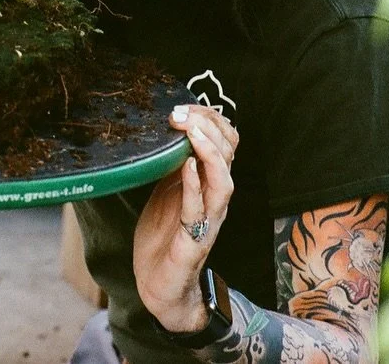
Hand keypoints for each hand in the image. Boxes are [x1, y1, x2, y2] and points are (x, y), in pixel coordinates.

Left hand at [132, 104, 239, 332]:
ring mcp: (208, 219)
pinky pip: (198, 210)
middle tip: (180, 114)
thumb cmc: (164, 234)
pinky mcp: (193, 241)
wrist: (160, 283)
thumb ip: (170, 161)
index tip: (182, 105)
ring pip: (223, 181)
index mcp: (209, 182)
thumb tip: (162, 127)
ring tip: (191, 132)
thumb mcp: (165, 187)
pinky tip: (185, 166)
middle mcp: (215, 198)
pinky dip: (193, 185)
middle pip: (228, 154)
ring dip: (208, 153)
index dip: (209, 119)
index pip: (225, 141)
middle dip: (208, 127)